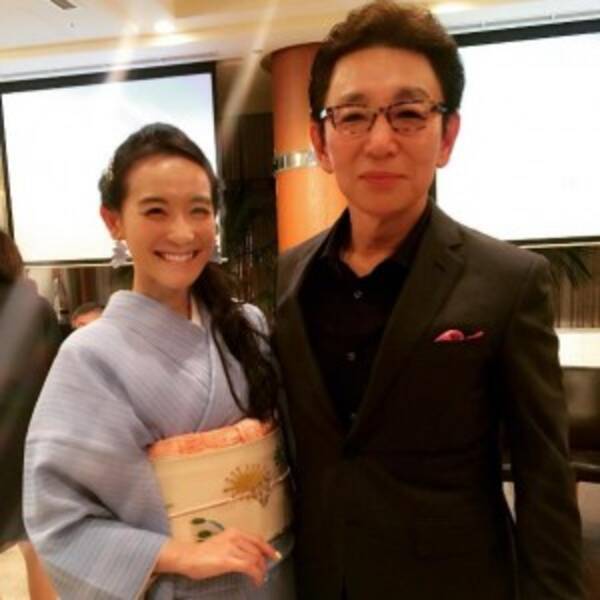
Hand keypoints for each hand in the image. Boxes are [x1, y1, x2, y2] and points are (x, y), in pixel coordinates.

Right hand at [155, 528, 279, 586]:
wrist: (188, 557)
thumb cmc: (202, 553)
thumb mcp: (222, 543)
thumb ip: (235, 545)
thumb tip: (248, 555)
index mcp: (234, 532)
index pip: (257, 539)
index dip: (268, 548)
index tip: (274, 556)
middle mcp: (235, 537)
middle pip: (257, 550)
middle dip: (263, 563)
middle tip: (264, 573)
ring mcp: (232, 548)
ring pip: (255, 558)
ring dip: (260, 570)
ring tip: (259, 578)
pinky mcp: (228, 560)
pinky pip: (249, 567)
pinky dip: (256, 574)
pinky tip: (255, 581)